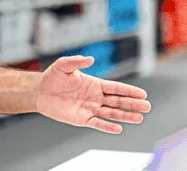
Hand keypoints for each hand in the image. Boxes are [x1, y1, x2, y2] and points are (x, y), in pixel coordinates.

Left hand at [36, 56, 150, 133]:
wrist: (39, 92)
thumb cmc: (52, 77)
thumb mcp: (64, 65)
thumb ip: (77, 61)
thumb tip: (91, 59)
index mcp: (95, 84)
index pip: (116, 88)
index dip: (129, 91)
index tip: (142, 94)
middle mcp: (95, 97)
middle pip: (118, 101)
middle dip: (132, 104)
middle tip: (147, 107)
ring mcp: (90, 108)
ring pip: (111, 113)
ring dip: (125, 116)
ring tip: (139, 118)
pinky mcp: (82, 119)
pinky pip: (97, 123)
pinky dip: (107, 126)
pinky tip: (118, 128)